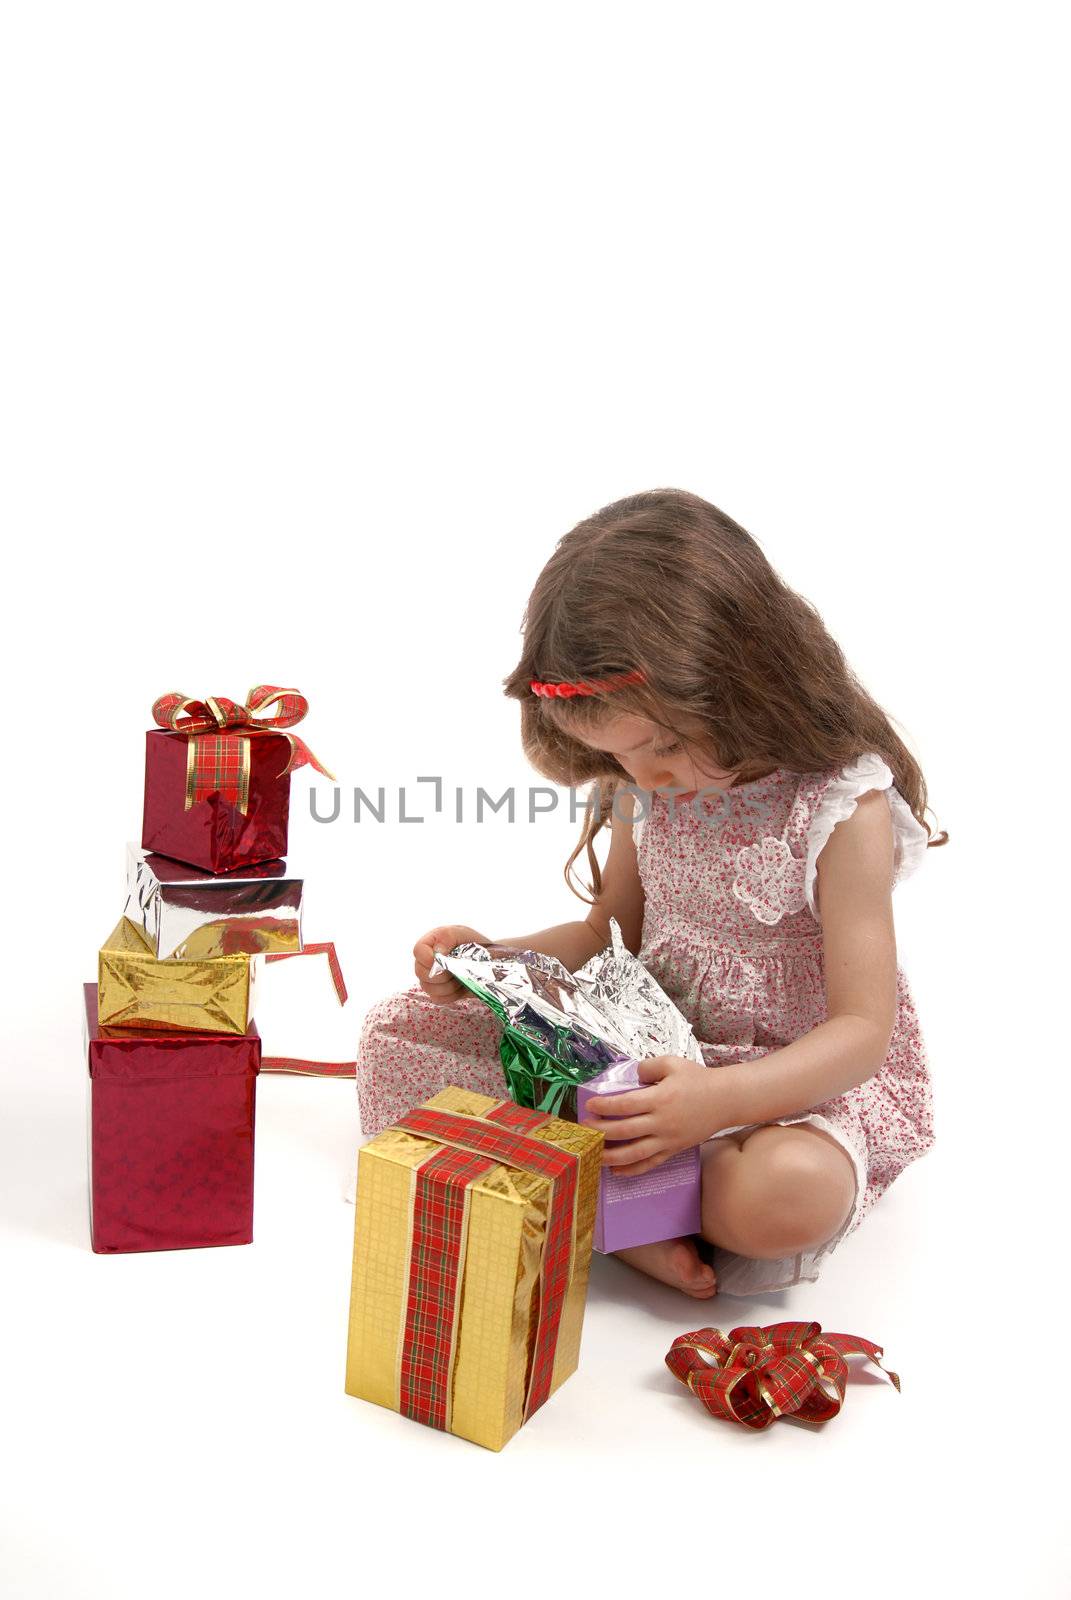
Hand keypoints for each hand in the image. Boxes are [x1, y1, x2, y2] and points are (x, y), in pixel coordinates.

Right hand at [412, 924, 491, 1003]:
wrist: (488, 961)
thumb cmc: (474, 944)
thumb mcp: (462, 933)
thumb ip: (447, 937)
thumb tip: (437, 953)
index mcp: (430, 943)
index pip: (418, 951)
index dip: (428, 958)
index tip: (443, 960)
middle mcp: (425, 962)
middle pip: (420, 972)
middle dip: (442, 973)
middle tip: (457, 968)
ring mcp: (429, 979)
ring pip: (429, 988)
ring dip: (449, 984)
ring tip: (461, 976)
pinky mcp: (437, 994)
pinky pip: (438, 999)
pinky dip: (452, 995)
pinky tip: (460, 986)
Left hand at [581, 1055, 735, 1176]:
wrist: (725, 1100)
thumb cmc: (698, 1079)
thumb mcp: (672, 1064)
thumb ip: (647, 1067)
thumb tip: (630, 1076)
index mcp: (660, 1099)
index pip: (625, 1104)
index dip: (605, 1106)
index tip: (589, 1105)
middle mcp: (662, 1122)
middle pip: (625, 1130)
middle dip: (601, 1131)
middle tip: (584, 1129)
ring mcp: (668, 1139)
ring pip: (634, 1153)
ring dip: (610, 1156)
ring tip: (593, 1155)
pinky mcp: (674, 1150)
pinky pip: (650, 1163)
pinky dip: (632, 1170)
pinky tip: (616, 1171)